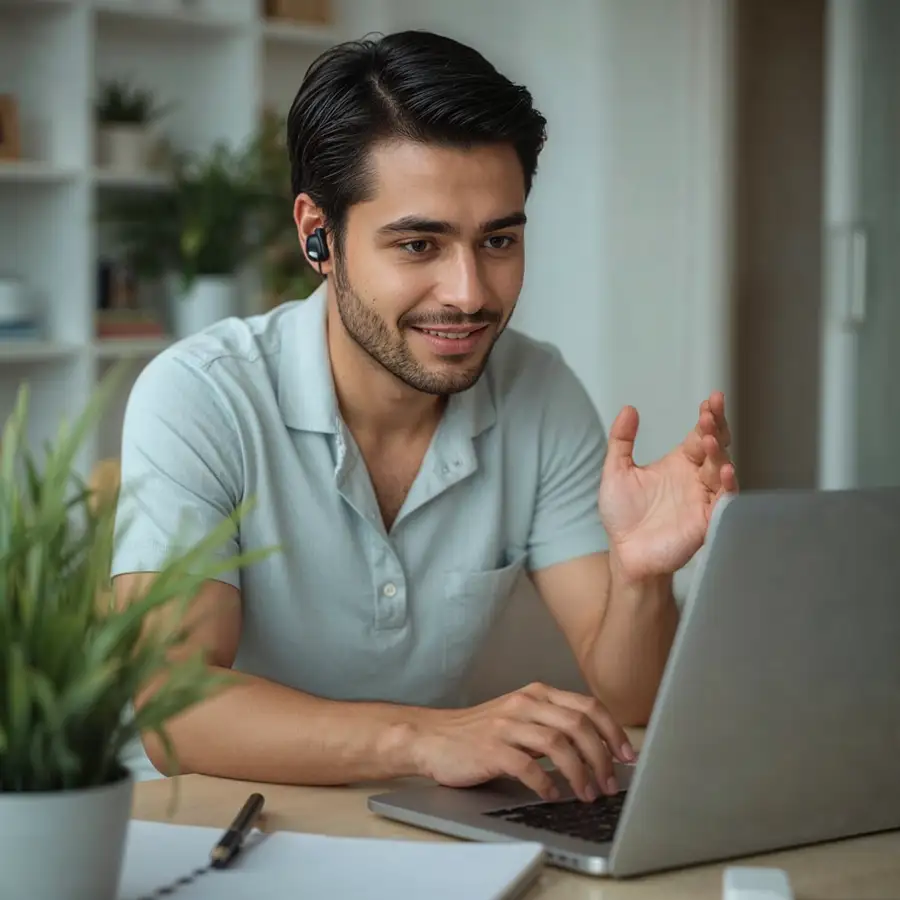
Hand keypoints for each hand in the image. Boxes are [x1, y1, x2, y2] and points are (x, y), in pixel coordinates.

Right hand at [410, 682, 634, 802]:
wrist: (433, 737)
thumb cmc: (480, 732)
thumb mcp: (521, 717)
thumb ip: (553, 724)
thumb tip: (598, 749)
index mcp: (537, 693)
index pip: (588, 705)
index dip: (613, 731)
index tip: (628, 755)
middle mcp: (525, 703)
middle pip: (578, 724)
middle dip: (602, 756)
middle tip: (610, 783)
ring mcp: (507, 724)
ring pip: (558, 743)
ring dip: (580, 773)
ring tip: (588, 794)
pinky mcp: (490, 748)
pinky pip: (528, 766)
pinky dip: (546, 784)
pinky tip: (552, 796)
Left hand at [599, 390, 736, 581]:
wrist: (626, 554)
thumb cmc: (623, 516)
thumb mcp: (616, 472)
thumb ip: (621, 440)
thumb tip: (628, 409)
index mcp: (679, 463)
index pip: (699, 434)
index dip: (708, 417)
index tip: (710, 400)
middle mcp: (695, 478)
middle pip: (716, 447)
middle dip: (717, 428)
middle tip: (712, 412)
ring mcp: (704, 498)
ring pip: (721, 469)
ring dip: (719, 453)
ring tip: (710, 438)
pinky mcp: (707, 520)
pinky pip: (724, 501)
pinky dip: (727, 486)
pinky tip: (725, 471)